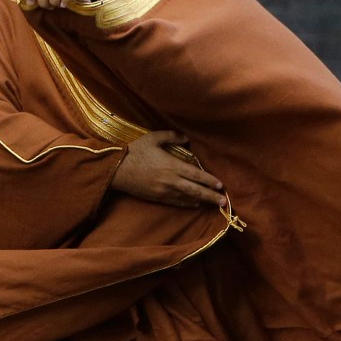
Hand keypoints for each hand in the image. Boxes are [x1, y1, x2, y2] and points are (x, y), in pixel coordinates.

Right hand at [111, 131, 226, 207]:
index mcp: (172, 165)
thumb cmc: (134, 152)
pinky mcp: (157, 197)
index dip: (210, 180)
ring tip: (213, 204)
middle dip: (211, 196)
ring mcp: (164, 191)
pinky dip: (187, 203)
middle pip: (196, 190)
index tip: (220, 185)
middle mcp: (171, 180)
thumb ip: (171, 136)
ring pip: (187, 198)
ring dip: (201, 201)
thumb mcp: (152, 138)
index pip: (196, 175)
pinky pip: (175, 202)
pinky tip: (194, 204)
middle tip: (224, 202)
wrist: (116, 170)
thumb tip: (186, 138)